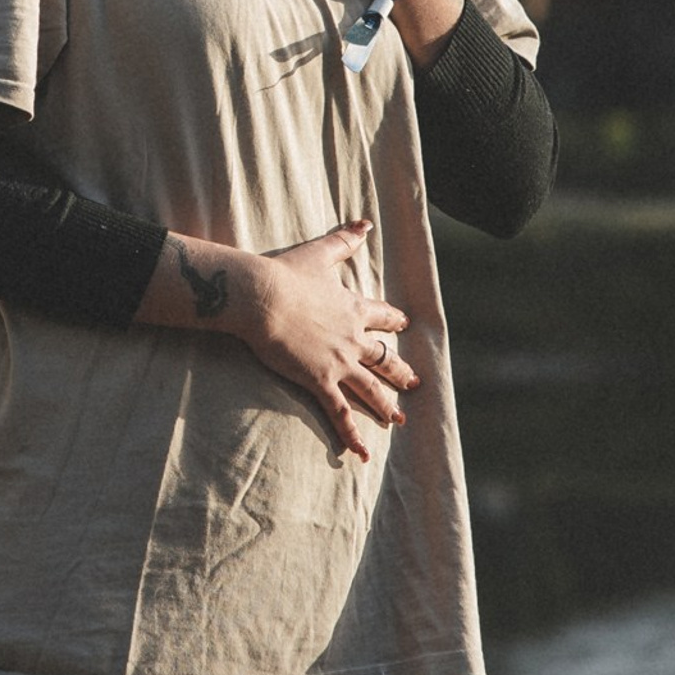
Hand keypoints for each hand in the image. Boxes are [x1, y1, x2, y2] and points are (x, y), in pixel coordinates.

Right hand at [236, 222, 418, 460]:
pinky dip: (352, 434)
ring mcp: (339, 362)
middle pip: (384, 358)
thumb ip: (345, 239)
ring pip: (370, 388)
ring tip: (399, 419)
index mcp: (353, 308)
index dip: (393, 322)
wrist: (261, 298)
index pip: (382, 317)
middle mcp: (353, 338)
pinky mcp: (320, 381)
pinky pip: (340, 413)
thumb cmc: (285, 273)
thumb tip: (366, 221)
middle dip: (399, 372)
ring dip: (385, 405)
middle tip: (413, 383)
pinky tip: (363, 453)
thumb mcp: (319, 253)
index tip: (404, 325)